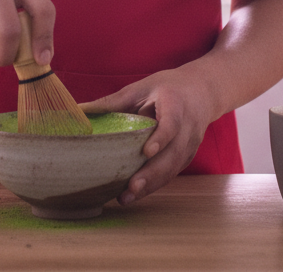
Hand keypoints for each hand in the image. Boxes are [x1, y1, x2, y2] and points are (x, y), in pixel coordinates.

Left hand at [79, 65, 216, 204]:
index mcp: (176, 104)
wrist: (202, 91)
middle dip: (152, 173)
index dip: (161, 138)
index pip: (172, 123)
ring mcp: (191, 144)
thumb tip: (80, 110)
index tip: (147, 151)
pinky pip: (172, 173)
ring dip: (152, 185)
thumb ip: (114, 101)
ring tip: (127, 197)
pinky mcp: (187, 156)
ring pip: (173, 168)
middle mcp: (188, 127)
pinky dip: (155, 184)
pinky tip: (136, 193)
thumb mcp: (141, 87)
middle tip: (131, 187)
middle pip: (172, 153)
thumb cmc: (167, 87)